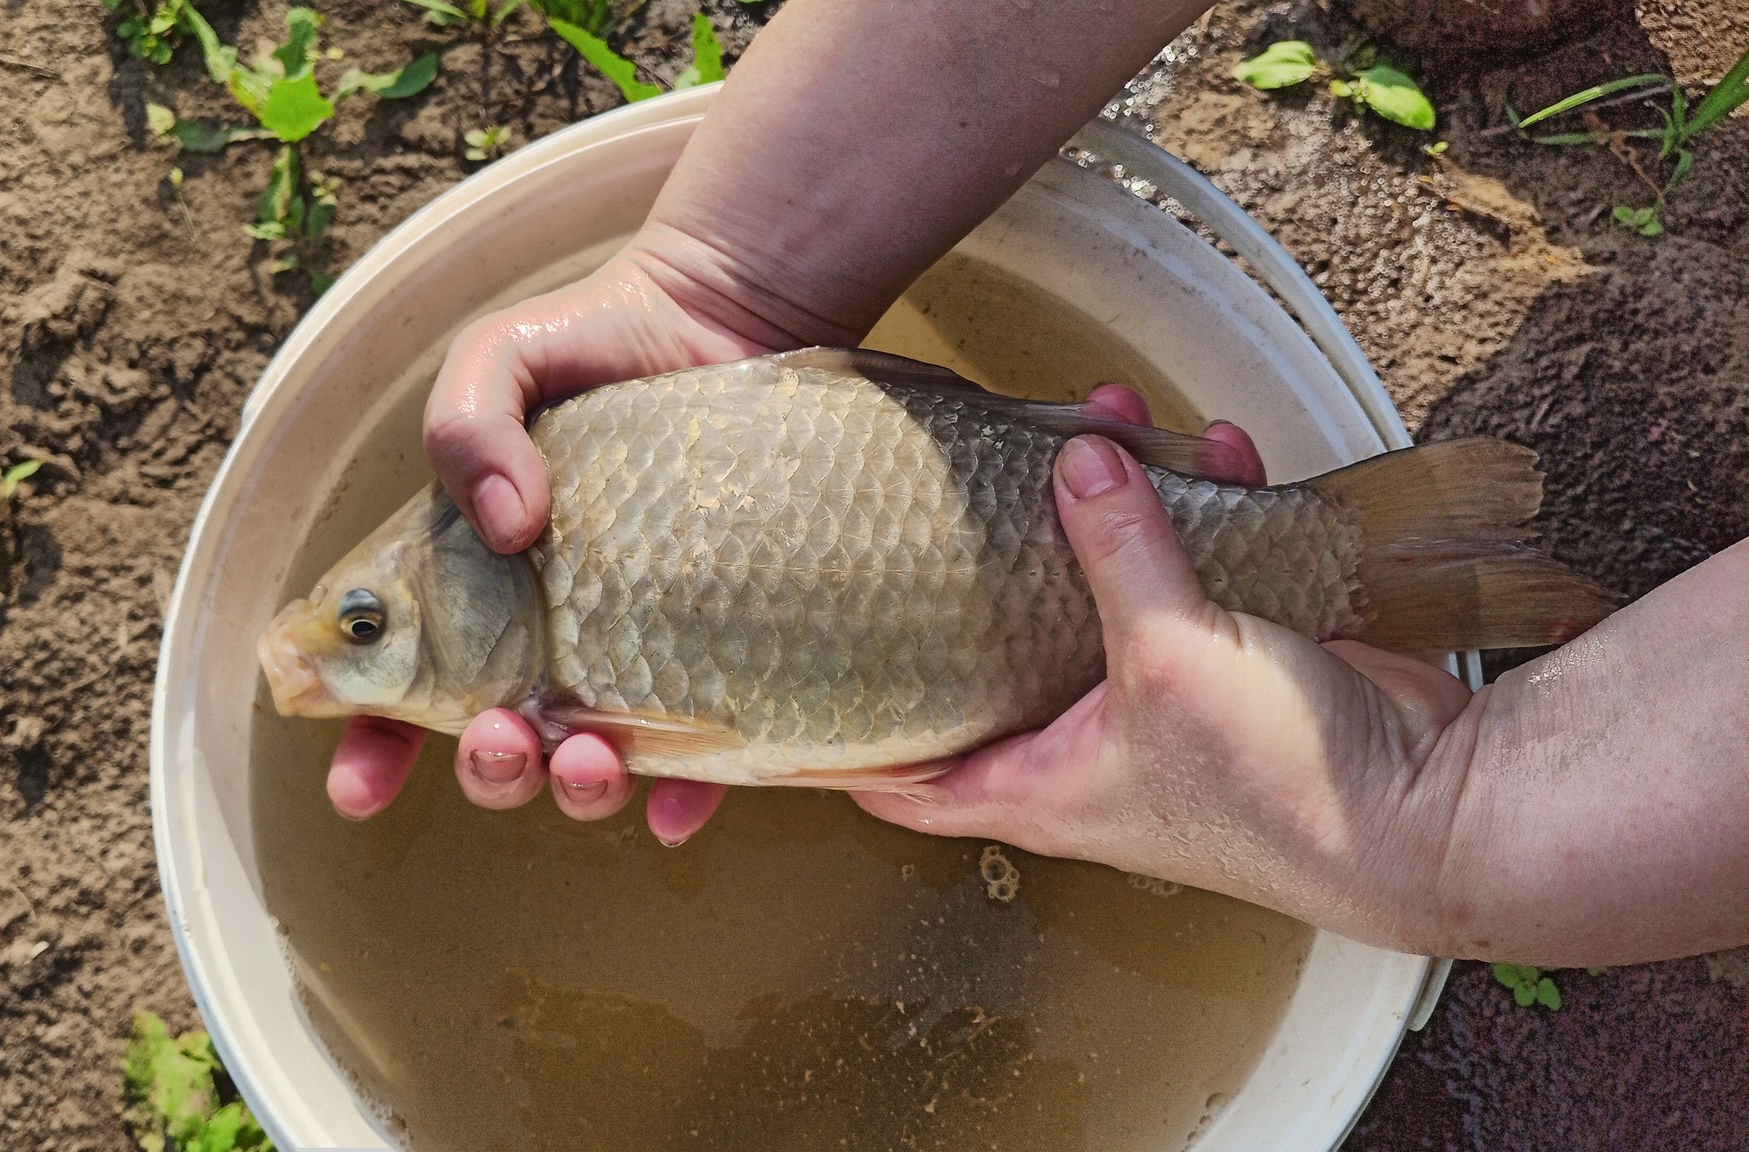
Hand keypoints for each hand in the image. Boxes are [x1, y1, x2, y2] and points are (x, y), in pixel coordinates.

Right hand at [326, 226, 800, 840]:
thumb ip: (467, 425)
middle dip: (489, 768)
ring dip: (576, 791)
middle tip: (502, 737)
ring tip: (588, 763)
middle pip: (497, 743)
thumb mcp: (504, 358)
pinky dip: (684, 797)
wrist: (728, 318)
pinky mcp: (718, 653)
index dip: (371, 752)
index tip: (359, 787)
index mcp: (472, 585)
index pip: (402, 689)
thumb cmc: (598, 341)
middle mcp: (547, 634)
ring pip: (589, 765)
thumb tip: (508, 524)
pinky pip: (701, 753)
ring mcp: (634, 651)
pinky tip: (678, 807)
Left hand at [856, 434, 1477, 951]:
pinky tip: (1211, 458)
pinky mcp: (1234, 666)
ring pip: (1105, 589)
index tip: (795, 673)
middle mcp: (1084, 750)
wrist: (1430, 809)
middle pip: (1002, 640)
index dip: (842, 733)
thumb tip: (1072, 465)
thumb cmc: (1287, 795)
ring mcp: (1161, 706)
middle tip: (981, 470)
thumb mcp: (1169, 659)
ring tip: (1106, 425)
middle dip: (996, 548)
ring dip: (1111, 505)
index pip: (901, 776)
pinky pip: (1197, 572)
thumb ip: (1114, 553)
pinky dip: (1204, 513)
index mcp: (1034, 786)